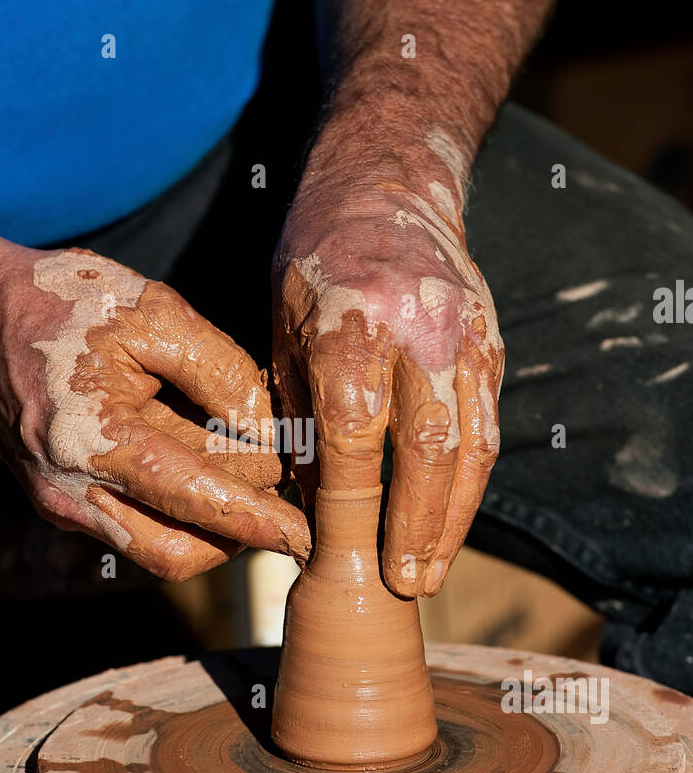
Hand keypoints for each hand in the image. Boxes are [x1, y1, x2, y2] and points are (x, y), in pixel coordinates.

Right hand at [0, 245, 310, 579]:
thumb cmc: (66, 304)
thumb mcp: (154, 312)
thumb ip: (221, 372)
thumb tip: (268, 435)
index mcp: (92, 439)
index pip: (194, 499)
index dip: (257, 520)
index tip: (308, 537)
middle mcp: (70, 490)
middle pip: (179, 550)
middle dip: (240, 529)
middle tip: (286, 490)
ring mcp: (61, 504)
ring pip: (159, 548)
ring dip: (212, 527)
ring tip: (250, 476)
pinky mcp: (62, 503)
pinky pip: (136, 525)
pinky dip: (181, 509)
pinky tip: (207, 462)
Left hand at [273, 152, 502, 597]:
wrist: (387, 187)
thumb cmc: (315, 263)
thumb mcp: (281, 329)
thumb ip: (293, 414)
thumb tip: (300, 502)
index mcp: (351, 326)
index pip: (352, 436)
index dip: (346, 506)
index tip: (334, 558)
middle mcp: (418, 333)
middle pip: (424, 451)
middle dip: (412, 529)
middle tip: (400, 586)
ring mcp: (464, 338)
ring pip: (470, 447)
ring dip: (451, 520)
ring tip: (430, 574)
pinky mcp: (491, 345)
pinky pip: (487, 428)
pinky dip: (470, 483)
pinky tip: (450, 522)